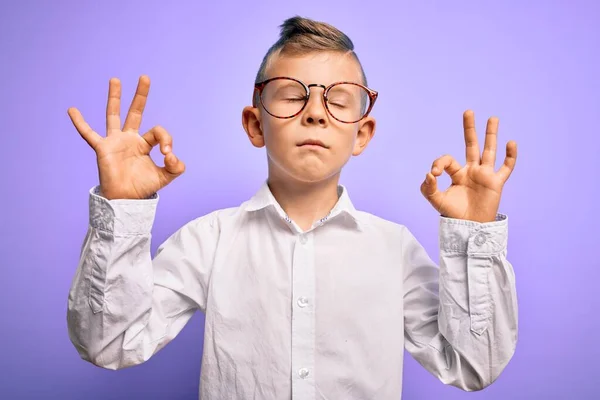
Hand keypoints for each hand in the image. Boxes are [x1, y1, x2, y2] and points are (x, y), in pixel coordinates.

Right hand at [68, 75, 184, 199]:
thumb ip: (176, 167)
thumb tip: (173, 157)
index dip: (166, 140)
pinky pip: (89, 134)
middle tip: (145, 77)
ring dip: (115, 98)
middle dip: (140, 96)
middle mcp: (129, 139)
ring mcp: (115, 142)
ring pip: (114, 115)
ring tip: (115, 79)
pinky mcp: (103, 149)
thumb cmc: (143, 188)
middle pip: (135, 112)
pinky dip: (80, 123)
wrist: (126, 200)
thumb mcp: (166, 176)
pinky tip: (72, 110)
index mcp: (145, 144)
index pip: (158, 132)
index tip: (168, 155)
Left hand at [420, 110, 516, 222]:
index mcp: (457, 173)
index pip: (448, 160)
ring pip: (489, 151)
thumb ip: (428, 188)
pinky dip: (510, 156)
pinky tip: (511, 143)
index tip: (435, 173)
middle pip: (471, 145)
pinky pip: (506, 168)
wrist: (469, 227)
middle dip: (469, 129)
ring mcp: (485, 175)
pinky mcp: (496, 183)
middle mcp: (471, 170)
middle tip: (468, 112)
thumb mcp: (436, 201)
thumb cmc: (453, 214)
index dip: (439, 163)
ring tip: (493, 118)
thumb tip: (429, 174)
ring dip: (491, 134)